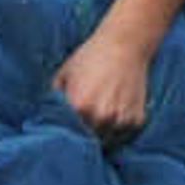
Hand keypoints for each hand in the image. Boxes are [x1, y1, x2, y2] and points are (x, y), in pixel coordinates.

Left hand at [55, 23, 154, 141]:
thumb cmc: (90, 57)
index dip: (65, 132)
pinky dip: (119, 127)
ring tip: (100, 116)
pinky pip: (124, 133)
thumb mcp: (63, 75)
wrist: (125, 44)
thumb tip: (47, 119)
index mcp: (79, 107)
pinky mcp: (137, 120)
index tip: (64, 130)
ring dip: (101, 134)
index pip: (67, 133)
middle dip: (83, 134)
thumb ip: (54, 100)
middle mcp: (101, 117)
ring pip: (106, 140)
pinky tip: (116, 110)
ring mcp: (121, 120)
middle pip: (87, 140)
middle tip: (82, 123)